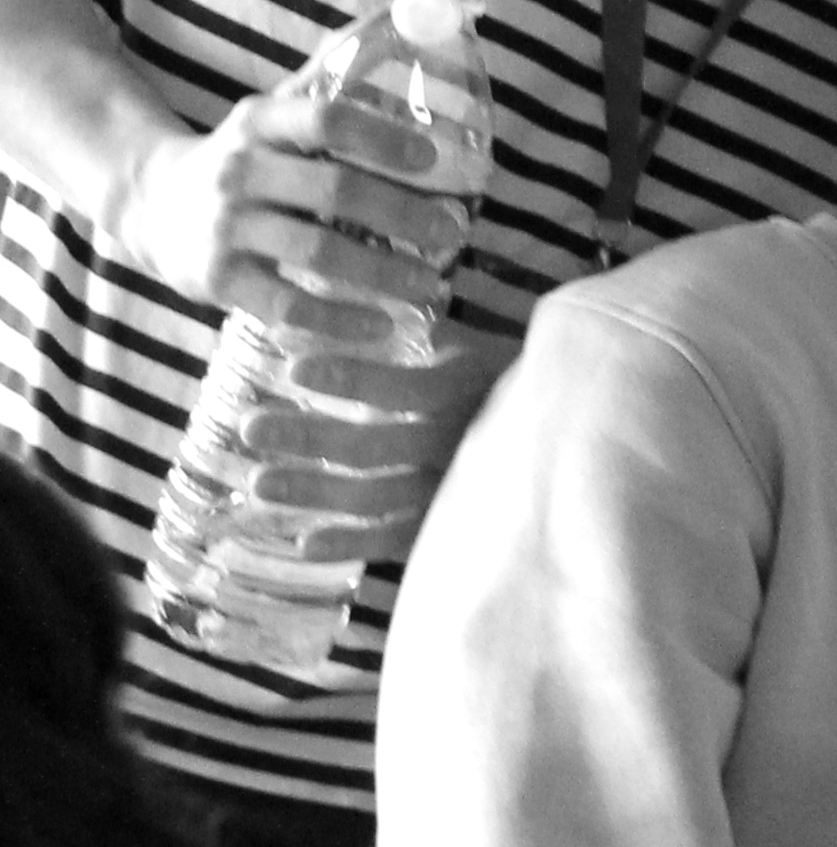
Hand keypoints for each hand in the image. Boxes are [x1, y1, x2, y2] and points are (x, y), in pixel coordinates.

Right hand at [100, 90, 464, 335]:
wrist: (147, 203)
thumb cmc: (239, 157)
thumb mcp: (271, 111)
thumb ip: (327, 76)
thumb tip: (392, 18)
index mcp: (260, 122)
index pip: (326, 119)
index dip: (383, 137)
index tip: (435, 160)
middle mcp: (239, 170)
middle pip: (335, 188)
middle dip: (405, 212)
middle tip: (457, 231)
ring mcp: (224, 227)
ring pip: (317, 250)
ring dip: (385, 272)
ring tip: (434, 285)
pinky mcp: (216, 279)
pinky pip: (287, 303)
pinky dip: (338, 318)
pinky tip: (380, 325)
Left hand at [220, 329, 522, 562]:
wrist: (577, 433)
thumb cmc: (507, 380)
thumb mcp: (474, 346)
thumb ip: (420, 332)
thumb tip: (342, 301)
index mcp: (465, 391)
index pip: (400, 389)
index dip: (348, 381)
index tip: (294, 369)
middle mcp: (458, 443)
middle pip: (375, 448)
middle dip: (309, 440)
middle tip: (249, 429)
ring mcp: (453, 489)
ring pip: (376, 498)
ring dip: (315, 494)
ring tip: (258, 485)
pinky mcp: (448, 524)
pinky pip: (397, 539)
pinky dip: (352, 545)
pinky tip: (304, 544)